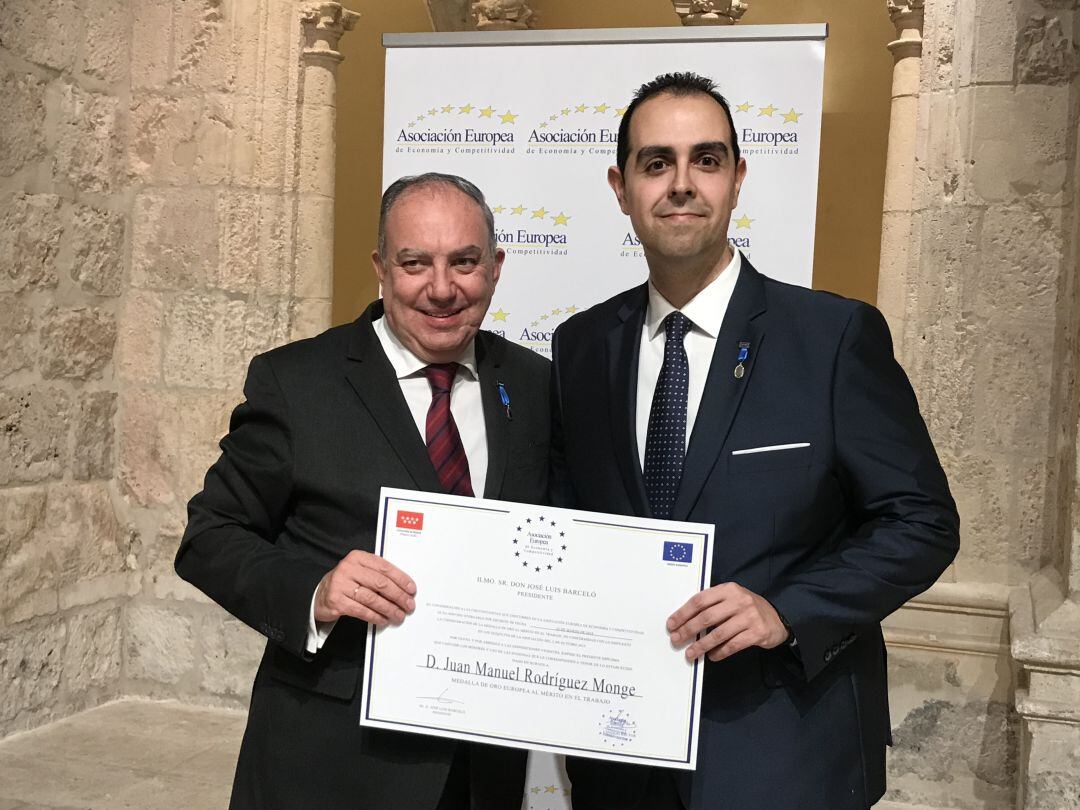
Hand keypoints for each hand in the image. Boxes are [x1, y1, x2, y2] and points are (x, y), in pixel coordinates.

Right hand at [314, 550, 415, 626]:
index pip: (384, 567)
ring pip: (372, 598)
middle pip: (380, 583)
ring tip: (398, 615)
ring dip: (389, 609)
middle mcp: (348, 568)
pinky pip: (361, 610)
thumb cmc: (346, 582)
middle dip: (398, 596)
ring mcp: (340, 584)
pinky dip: (375, 616)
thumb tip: (403, 588)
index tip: (411, 589)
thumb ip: (377, 575)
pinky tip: (383, 620)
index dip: (401, 579)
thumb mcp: (360, 571)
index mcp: (357, 557)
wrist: (320, 595)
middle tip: (408, 605)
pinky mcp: (336, 601)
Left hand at [667, 582, 788, 661]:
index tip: (671, 624)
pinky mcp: (757, 633)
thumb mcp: (731, 598)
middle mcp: (739, 601)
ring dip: (701, 645)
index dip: (683, 613)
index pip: (700, 600)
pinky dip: (719, 652)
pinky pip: (732, 645)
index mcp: (728, 589)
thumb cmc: (747, 609)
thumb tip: (685, 620)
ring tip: (690, 653)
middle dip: (688, 630)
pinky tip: (711, 656)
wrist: (777, 619)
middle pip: (706, 617)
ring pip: (718, 634)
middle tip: (676, 640)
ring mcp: (749, 617)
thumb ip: (712, 604)